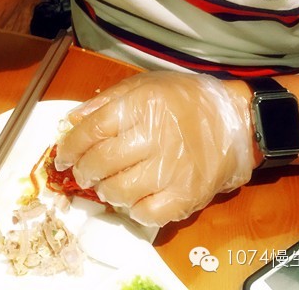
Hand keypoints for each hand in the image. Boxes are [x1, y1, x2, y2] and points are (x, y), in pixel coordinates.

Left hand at [55, 71, 254, 226]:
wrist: (236, 120)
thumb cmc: (184, 99)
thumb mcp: (144, 85)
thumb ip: (106, 101)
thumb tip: (72, 122)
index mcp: (142, 105)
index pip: (94, 129)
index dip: (71, 146)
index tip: (62, 156)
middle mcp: (156, 136)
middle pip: (103, 162)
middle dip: (84, 171)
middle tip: (82, 173)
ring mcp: (173, 168)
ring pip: (121, 191)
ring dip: (105, 192)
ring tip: (106, 186)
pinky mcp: (188, 195)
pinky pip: (149, 213)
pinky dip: (133, 210)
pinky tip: (133, 200)